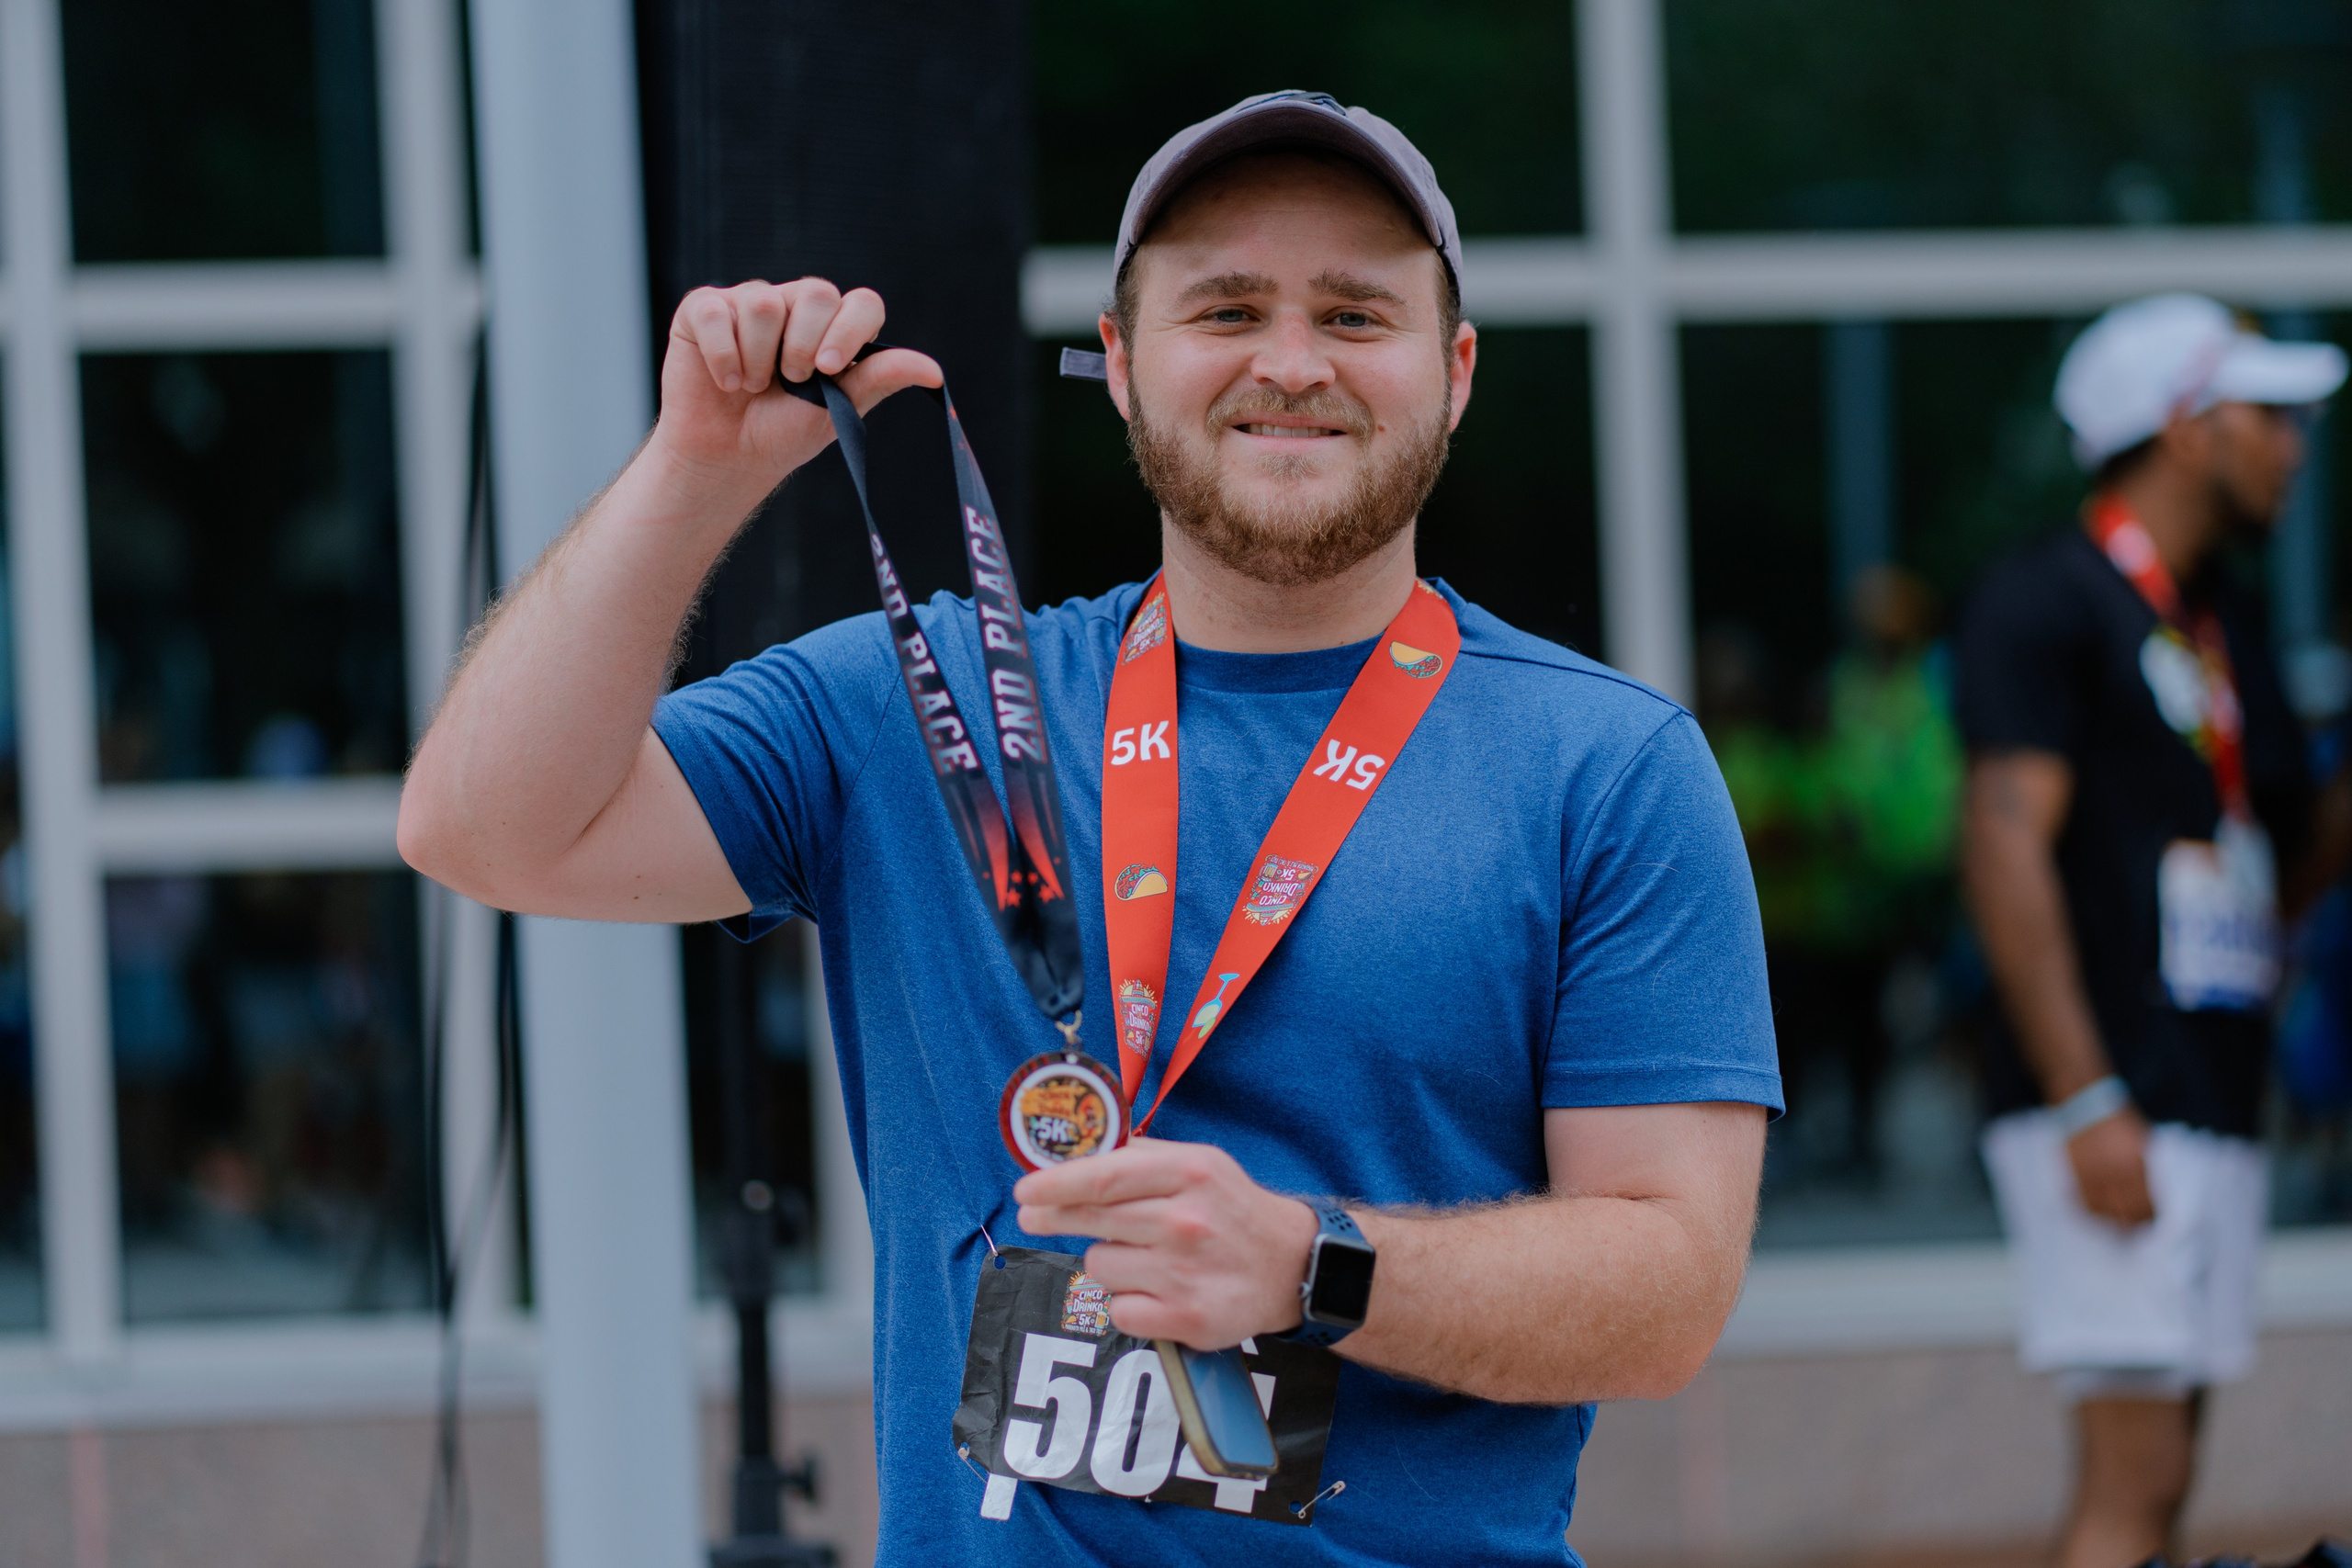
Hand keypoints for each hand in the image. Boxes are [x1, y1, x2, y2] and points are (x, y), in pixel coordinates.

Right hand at [650, 277, 941, 498]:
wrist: (728, 457)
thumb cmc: (785, 431)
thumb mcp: (838, 409)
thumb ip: (880, 379)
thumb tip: (934, 371)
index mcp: (834, 326)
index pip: (863, 302)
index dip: (849, 331)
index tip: (829, 370)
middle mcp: (795, 306)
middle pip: (816, 292)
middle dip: (803, 346)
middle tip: (790, 381)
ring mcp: (749, 302)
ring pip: (763, 303)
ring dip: (758, 360)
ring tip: (752, 385)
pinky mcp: (705, 309)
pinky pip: (717, 313)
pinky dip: (723, 357)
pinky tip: (724, 381)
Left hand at [1014, 1139, 1319, 1349]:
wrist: (1292, 1266)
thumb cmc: (1231, 1209)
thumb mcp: (1198, 1163)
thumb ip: (1140, 1156)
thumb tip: (1075, 1153)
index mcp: (1189, 1173)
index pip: (1104, 1177)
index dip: (1054, 1184)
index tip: (1023, 1190)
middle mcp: (1186, 1221)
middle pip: (1093, 1220)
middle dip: (1054, 1216)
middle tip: (1036, 1215)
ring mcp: (1185, 1274)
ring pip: (1100, 1266)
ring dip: (1110, 1262)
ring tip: (1144, 1257)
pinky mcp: (1186, 1319)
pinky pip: (1119, 1311)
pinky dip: (1129, 1303)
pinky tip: (1157, 1291)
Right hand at [2067, 1107, 2154, 1226]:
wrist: (2082, 1101)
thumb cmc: (2117, 1119)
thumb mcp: (2141, 1141)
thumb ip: (2146, 1169)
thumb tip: (2151, 1199)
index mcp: (2137, 1162)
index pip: (2148, 1203)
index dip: (2151, 1217)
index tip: (2152, 1223)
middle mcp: (2115, 1172)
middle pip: (2129, 1213)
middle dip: (2135, 1225)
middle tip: (2137, 1230)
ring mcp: (2092, 1174)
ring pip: (2106, 1213)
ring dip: (2114, 1221)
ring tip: (2119, 1226)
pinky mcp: (2074, 1174)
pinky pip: (2085, 1204)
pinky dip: (2094, 1212)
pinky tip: (2100, 1213)